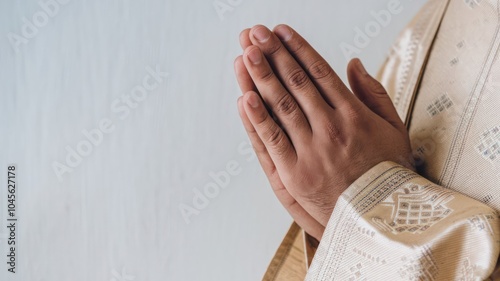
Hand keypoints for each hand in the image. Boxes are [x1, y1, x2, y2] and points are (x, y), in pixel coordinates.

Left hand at [234, 25, 413, 239]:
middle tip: (254, 33)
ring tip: (245, 54)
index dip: (297, 49)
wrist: (382, 220)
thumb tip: (353, 62)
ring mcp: (310, 151)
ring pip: (280, 107)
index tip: (280, 31)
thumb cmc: (388, 173)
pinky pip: (271, 141)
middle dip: (273, 55)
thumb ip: (374, 93)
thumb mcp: (394, 129)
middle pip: (295, 84)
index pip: (319, 72)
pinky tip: (243, 97)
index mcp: (353, 114)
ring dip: (260, 79)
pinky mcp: (294, 174)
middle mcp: (330, 128)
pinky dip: (256, 119)